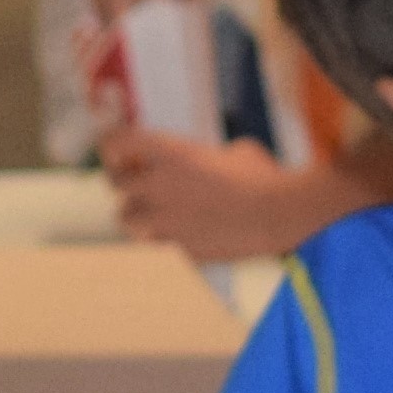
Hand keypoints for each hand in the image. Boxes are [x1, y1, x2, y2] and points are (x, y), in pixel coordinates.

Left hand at [102, 131, 354, 262]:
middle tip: (135, 178)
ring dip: (135, 210)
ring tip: (151, 208)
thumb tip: (207, 161)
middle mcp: (160, 187)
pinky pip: (153, 241)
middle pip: (116, 182)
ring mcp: (166, 221)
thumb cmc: (264, 176)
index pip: (117, 143)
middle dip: (123, 178)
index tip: (116, 148)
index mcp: (171, 154)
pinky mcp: (178, 249)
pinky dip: (158, 235)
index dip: (111, 144)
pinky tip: (176, 229)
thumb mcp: (234, 150)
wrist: (281, 215)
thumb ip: (206, 156)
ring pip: (125, 217)